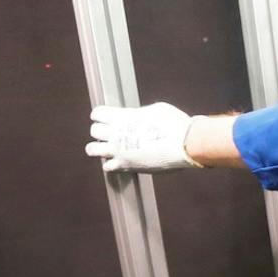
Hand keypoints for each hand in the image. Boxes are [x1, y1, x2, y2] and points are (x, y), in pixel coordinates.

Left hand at [86, 103, 200, 172]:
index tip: (107, 117)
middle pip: (94, 131)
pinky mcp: (126, 166)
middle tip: (112, 133)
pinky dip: (111, 164)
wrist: (184, 145)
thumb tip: (138, 118)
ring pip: (92, 149)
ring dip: (99, 148)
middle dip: (101, 131)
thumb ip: (140, 114)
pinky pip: (107, 167)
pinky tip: (121, 161)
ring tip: (110, 148)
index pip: (97, 113)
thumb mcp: (156, 110)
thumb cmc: (174, 124)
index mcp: (122, 117)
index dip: (102, 115)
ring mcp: (118, 151)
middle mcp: (115, 134)